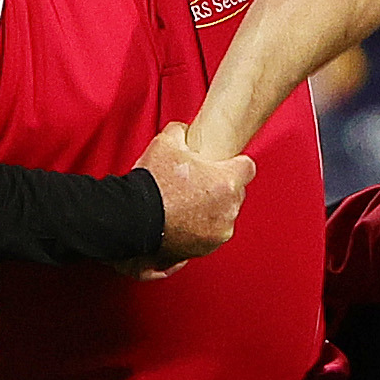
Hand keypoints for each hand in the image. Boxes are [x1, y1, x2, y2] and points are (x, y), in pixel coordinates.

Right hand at [138, 122, 252, 265]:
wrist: (132, 219)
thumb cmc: (151, 185)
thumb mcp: (165, 144)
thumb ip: (181, 133)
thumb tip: (183, 131)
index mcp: (226, 183)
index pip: (247, 167)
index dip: (233, 163)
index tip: (223, 164)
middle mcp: (228, 210)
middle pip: (235, 193)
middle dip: (220, 188)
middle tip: (197, 183)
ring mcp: (218, 232)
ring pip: (223, 216)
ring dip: (210, 210)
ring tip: (185, 203)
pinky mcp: (205, 248)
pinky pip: (209, 234)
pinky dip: (199, 229)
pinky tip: (181, 220)